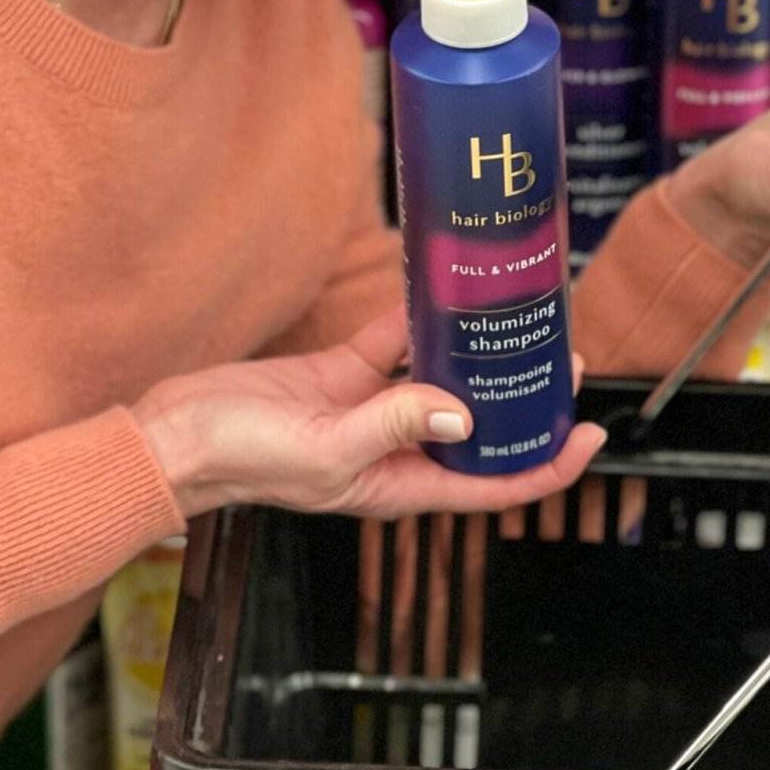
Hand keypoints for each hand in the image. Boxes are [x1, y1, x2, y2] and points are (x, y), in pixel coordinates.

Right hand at [131, 306, 604, 521]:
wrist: (177, 434)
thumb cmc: (243, 459)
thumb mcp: (325, 447)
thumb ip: (393, 423)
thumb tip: (461, 409)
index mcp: (401, 485)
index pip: (495, 483)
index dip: (548, 465)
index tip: (591, 435)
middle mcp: (398, 451)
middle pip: (482, 428)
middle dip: (525, 398)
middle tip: (563, 354)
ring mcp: (372, 411)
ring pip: (444, 380)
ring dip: (479, 353)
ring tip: (518, 315)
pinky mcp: (343, 375)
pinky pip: (394, 343)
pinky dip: (418, 317)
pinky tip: (443, 285)